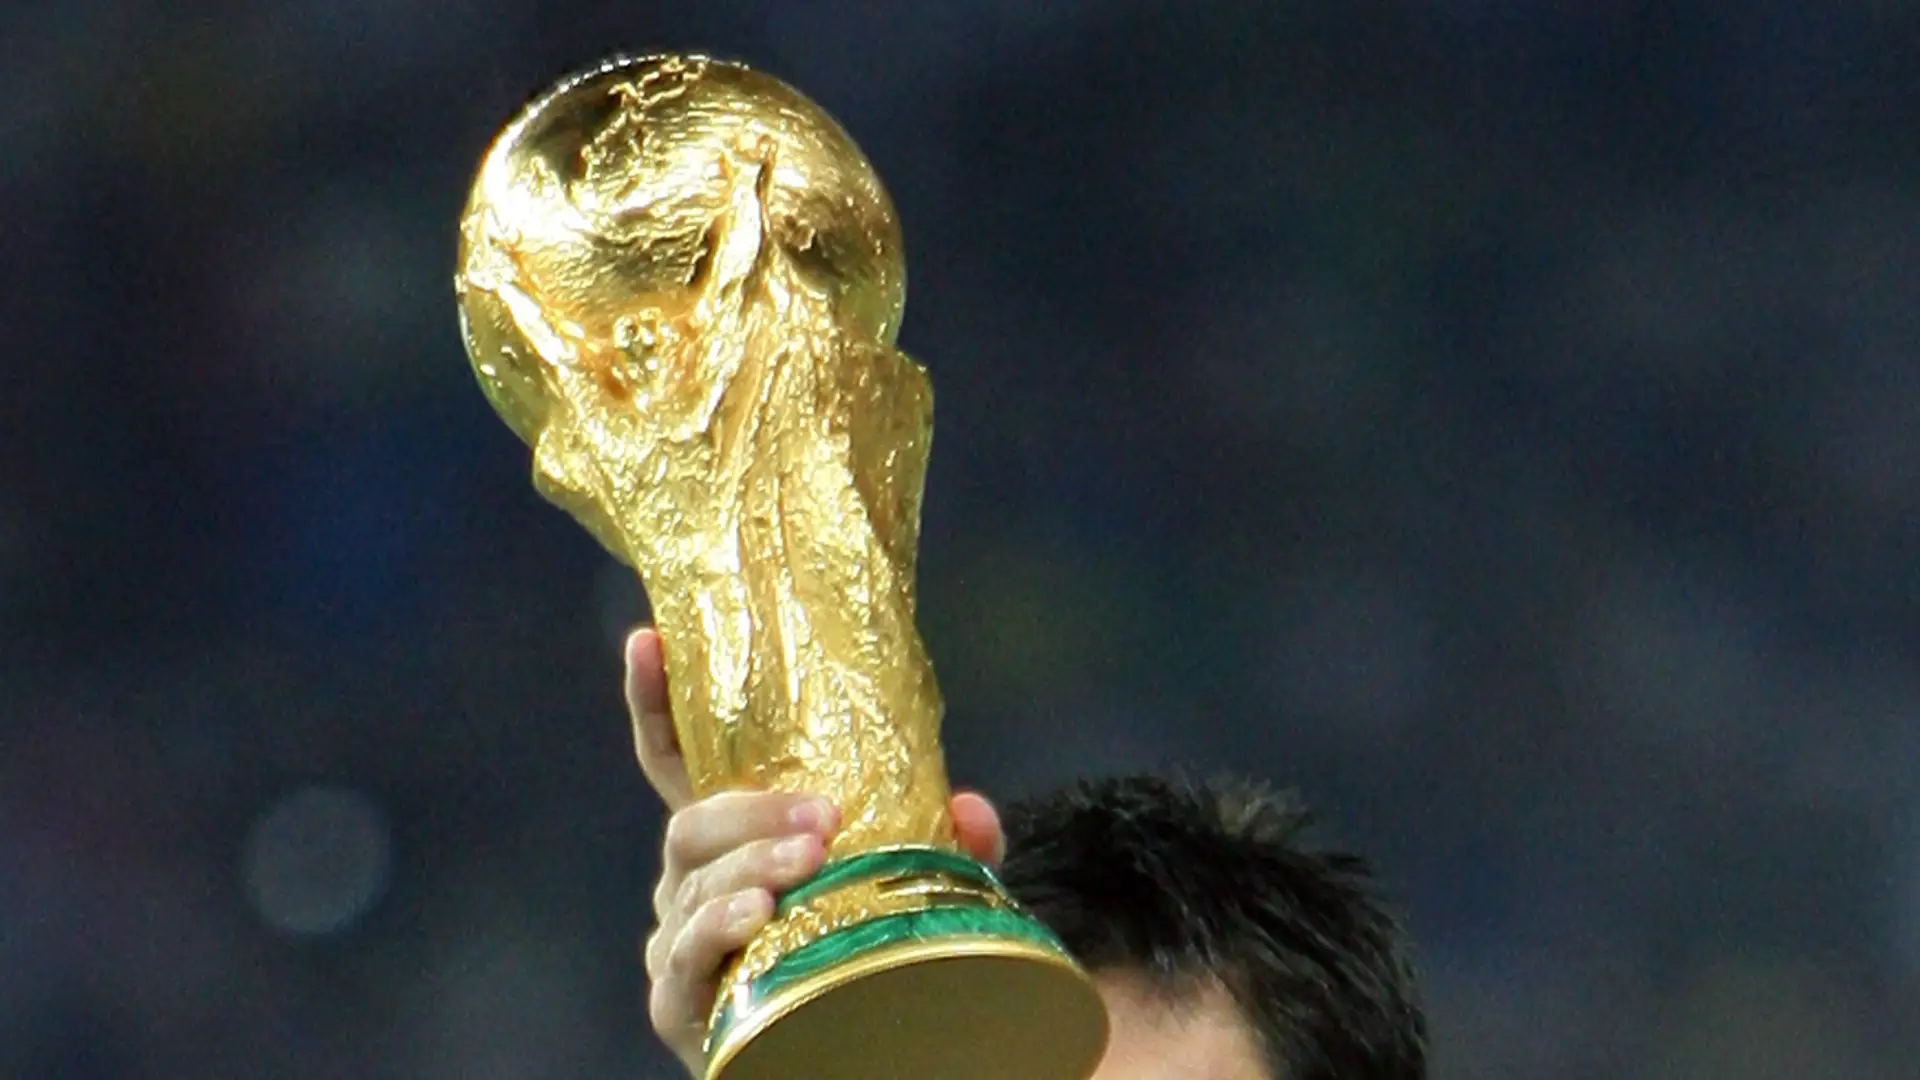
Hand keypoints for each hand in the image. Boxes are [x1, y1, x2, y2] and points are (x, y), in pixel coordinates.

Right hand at [624, 626, 1004, 1077]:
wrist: (842, 1053)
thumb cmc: (854, 956)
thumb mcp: (911, 894)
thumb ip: (946, 851)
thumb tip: (972, 810)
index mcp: (734, 838)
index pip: (677, 758)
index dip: (657, 699)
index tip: (649, 638)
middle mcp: (693, 881)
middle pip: (692, 821)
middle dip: (753, 810)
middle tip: (823, 818)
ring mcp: (678, 939)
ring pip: (693, 881)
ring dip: (751, 864)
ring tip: (807, 863)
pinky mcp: (678, 1000)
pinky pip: (684, 954)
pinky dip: (719, 927)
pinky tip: (756, 914)